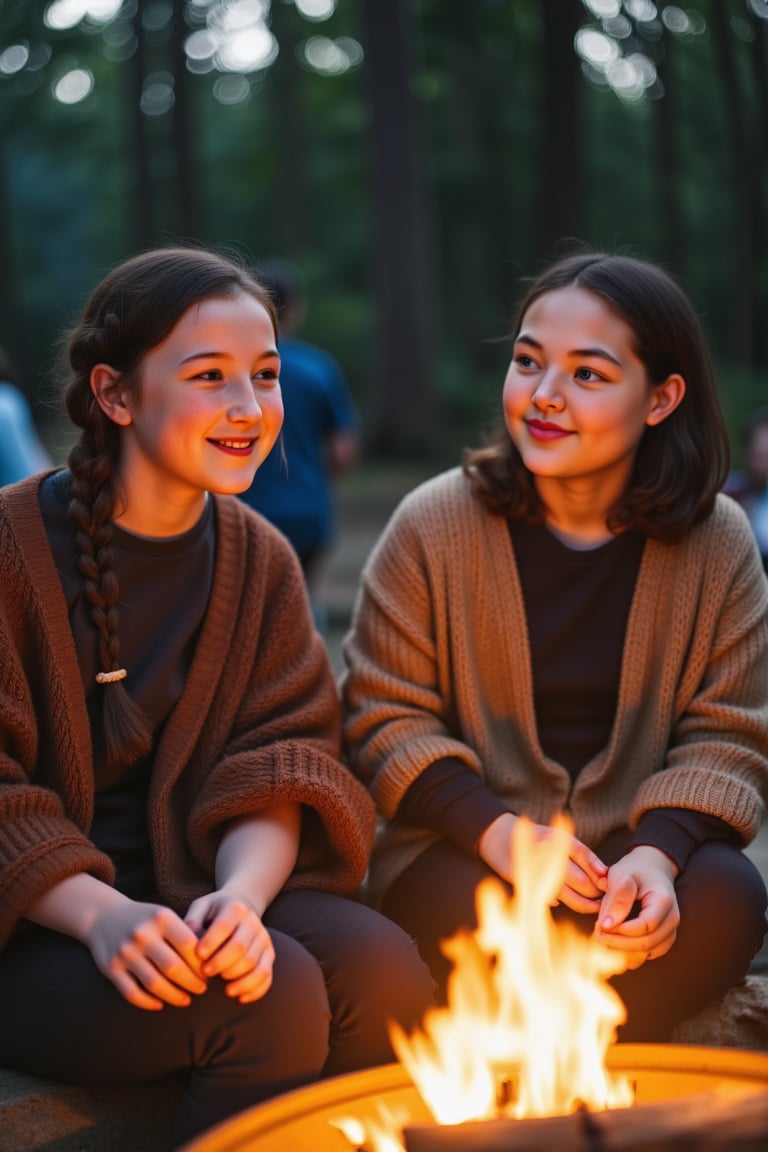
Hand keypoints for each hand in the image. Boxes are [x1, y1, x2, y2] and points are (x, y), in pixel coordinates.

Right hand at [87, 899, 207, 1010]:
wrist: (103, 916)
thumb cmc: (145, 919)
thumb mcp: (164, 916)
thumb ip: (184, 934)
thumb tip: (210, 961)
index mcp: (161, 918)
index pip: (189, 945)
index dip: (202, 962)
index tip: (210, 971)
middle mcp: (142, 934)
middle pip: (174, 968)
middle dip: (192, 983)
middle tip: (202, 989)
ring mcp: (125, 953)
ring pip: (154, 984)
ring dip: (174, 996)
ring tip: (186, 999)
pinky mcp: (111, 969)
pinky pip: (133, 993)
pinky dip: (149, 1003)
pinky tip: (160, 1004)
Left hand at [185, 890, 274, 1003]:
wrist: (241, 908)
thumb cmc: (214, 912)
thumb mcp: (202, 907)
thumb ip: (193, 920)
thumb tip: (187, 942)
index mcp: (235, 908)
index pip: (224, 926)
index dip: (211, 942)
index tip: (198, 956)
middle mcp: (253, 922)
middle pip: (240, 947)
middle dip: (221, 964)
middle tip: (206, 973)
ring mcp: (263, 938)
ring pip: (254, 963)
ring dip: (238, 979)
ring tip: (223, 988)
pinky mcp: (269, 953)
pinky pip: (266, 974)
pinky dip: (255, 989)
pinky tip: (240, 998)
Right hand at [477, 813, 608, 913]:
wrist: (499, 837)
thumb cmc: (535, 839)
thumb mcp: (558, 839)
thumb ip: (580, 856)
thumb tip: (603, 875)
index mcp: (560, 840)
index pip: (586, 857)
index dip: (599, 873)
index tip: (609, 885)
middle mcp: (550, 853)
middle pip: (580, 880)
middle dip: (595, 893)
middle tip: (606, 902)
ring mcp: (538, 869)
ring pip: (568, 894)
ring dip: (583, 904)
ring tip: (593, 909)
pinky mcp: (526, 882)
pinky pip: (550, 898)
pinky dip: (561, 902)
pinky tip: (568, 903)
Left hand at [595, 846, 679, 967]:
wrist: (652, 868)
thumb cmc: (634, 869)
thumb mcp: (622, 875)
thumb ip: (616, 899)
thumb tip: (606, 926)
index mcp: (664, 901)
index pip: (645, 926)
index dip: (621, 930)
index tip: (600, 924)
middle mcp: (672, 918)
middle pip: (647, 942)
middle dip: (619, 942)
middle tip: (597, 933)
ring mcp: (671, 929)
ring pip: (649, 951)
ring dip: (625, 950)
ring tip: (605, 936)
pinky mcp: (665, 937)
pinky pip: (651, 953)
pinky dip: (633, 952)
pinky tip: (616, 942)